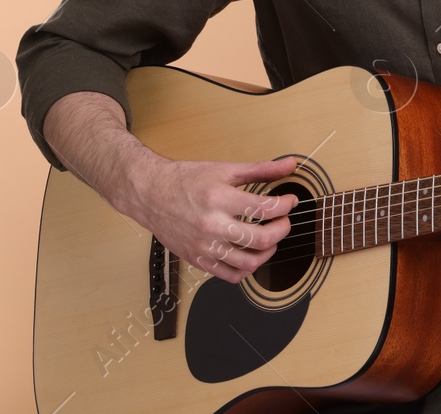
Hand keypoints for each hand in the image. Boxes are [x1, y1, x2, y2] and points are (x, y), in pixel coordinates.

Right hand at [125, 154, 299, 283]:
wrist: (150, 194)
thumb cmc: (185, 180)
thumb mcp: (225, 169)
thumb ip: (261, 169)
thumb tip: (291, 165)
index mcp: (220, 199)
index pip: (266, 208)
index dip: (286, 205)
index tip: (289, 201)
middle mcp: (212, 225)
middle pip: (261, 239)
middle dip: (282, 230)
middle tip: (283, 221)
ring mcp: (204, 246)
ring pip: (249, 263)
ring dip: (268, 252)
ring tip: (269, 238)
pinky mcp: (197, 260)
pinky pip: (230, 276)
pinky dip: (247, 269)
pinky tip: (250, 253)